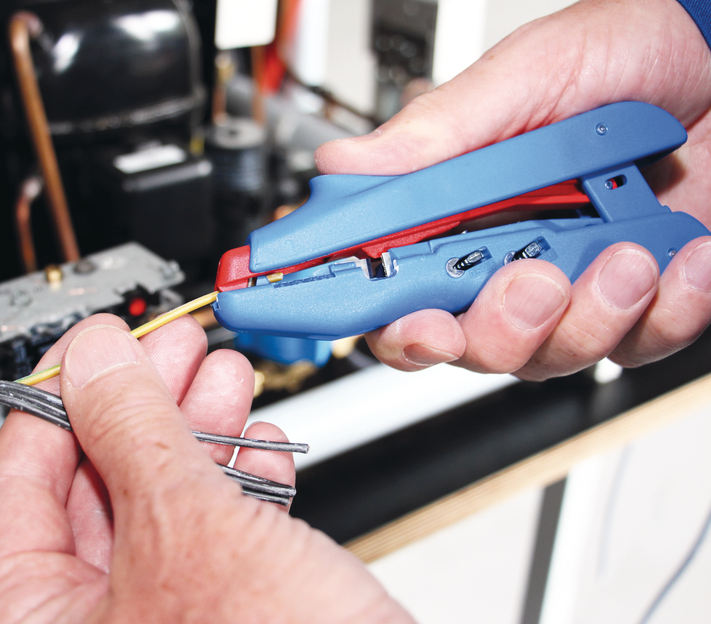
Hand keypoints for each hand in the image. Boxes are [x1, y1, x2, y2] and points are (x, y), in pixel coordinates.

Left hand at [0, 314, 411, 622]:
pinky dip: (234, 485)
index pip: (16, 483)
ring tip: (219, 375)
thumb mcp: (189, 529)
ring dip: (196, 434)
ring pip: (160, 507)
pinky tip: (254, 444)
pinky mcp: (219, 622)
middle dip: (143, 404)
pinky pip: (209, 539)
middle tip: (170, 347)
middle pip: (94, 488)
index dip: (58, 395)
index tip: (95, 341)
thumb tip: (94, 359)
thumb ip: (132, 431)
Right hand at [315, 0, 710, 379]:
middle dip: (497, 328)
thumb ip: (440, 129)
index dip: (379, 312)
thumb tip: (348, 166)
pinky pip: (636, 346)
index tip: (398, 315)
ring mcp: (570, 282)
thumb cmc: (631, 53)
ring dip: (592, 315)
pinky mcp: (637, 302)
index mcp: (456, 207)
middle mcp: (504, 253)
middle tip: (532, 281)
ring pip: (548, 357)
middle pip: (463, 343)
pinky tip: (677, 258)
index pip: (392, 283)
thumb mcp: (529, 74)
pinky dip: (664, 312)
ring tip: (630, 252)